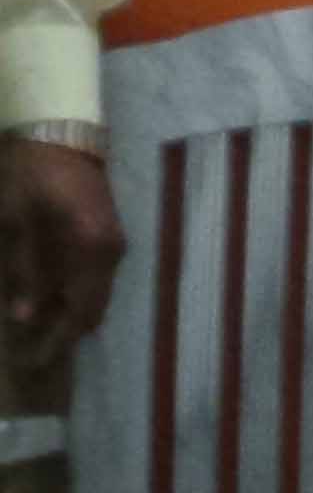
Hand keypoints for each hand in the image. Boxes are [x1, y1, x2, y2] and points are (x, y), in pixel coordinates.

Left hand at [0, 138, 121, 375]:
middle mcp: (111, 256)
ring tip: (41, 330)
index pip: (78, 312)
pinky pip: (94, 280)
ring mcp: (114, 247)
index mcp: (91, 252)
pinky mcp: (109, 237)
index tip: (34, 362)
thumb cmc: (33, 170)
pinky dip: (74, 296)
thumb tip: (25, 316)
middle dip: (64, 336)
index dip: (56, 340)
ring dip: (69, 317)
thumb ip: (26, 268)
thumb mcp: (18, 219)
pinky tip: (52, 299)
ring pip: (95, 297)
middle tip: (36, 354)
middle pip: (92, 311)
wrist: (60, 130)